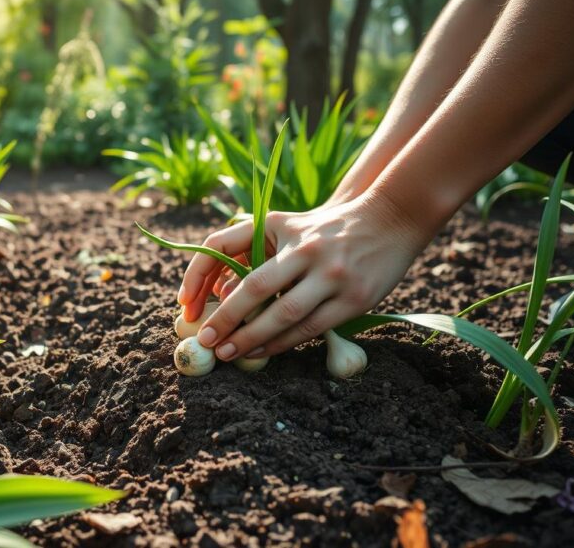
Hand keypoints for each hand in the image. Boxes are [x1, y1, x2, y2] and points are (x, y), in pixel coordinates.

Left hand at [177, 195, 428, 360]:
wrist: (388, 220)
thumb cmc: (323, 230)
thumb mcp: (286, 226)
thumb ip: (252, 251)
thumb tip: (216, 292)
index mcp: (278, 225)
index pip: (223, 246)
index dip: (198, 275)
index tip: (185, 305)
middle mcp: (305, 249)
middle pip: (255, 288)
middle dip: (226, 317)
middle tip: (206, 341)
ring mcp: (331, 275)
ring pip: (283, 315)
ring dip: (252, 339)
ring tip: (228, 354)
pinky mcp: (353, 299)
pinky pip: (310, 328)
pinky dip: (282, 343)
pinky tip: (262, 351)